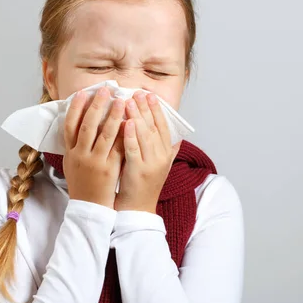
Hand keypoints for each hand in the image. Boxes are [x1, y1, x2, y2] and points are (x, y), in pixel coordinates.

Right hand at [63, 87, 125, 208]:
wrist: (89, 208)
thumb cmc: (82, 184)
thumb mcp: (72, 163)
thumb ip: (75, 144)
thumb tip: (77, 122)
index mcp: (69, 152)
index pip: (69, 125)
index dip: (75, 108)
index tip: (83, 92)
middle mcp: (80, 155)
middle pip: (87, 125)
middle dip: (96, 106)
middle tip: (104, 90)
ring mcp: (95, 162)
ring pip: (104, 135)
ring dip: (113, 116)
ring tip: (122, 101)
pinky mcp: (109, 170)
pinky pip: (118, 148)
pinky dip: (123, 134)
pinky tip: (131, 122)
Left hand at [115, 91, 181, 212]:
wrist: (137, 210)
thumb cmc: (143, 186)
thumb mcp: (159, 166)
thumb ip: (166, 150)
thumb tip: (177, 137)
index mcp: (166, 154)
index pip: (163, 127)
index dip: (156, 110)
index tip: (150, 95)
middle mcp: (162, 157)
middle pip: (154, 127)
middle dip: (145, 108)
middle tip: (137, 92)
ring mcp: (151, 164)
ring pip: (145, 135)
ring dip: (137, 116)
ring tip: (129, 101)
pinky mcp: (138, 171)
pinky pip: (134, 149)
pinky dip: (130, 135)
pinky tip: (125, 123)